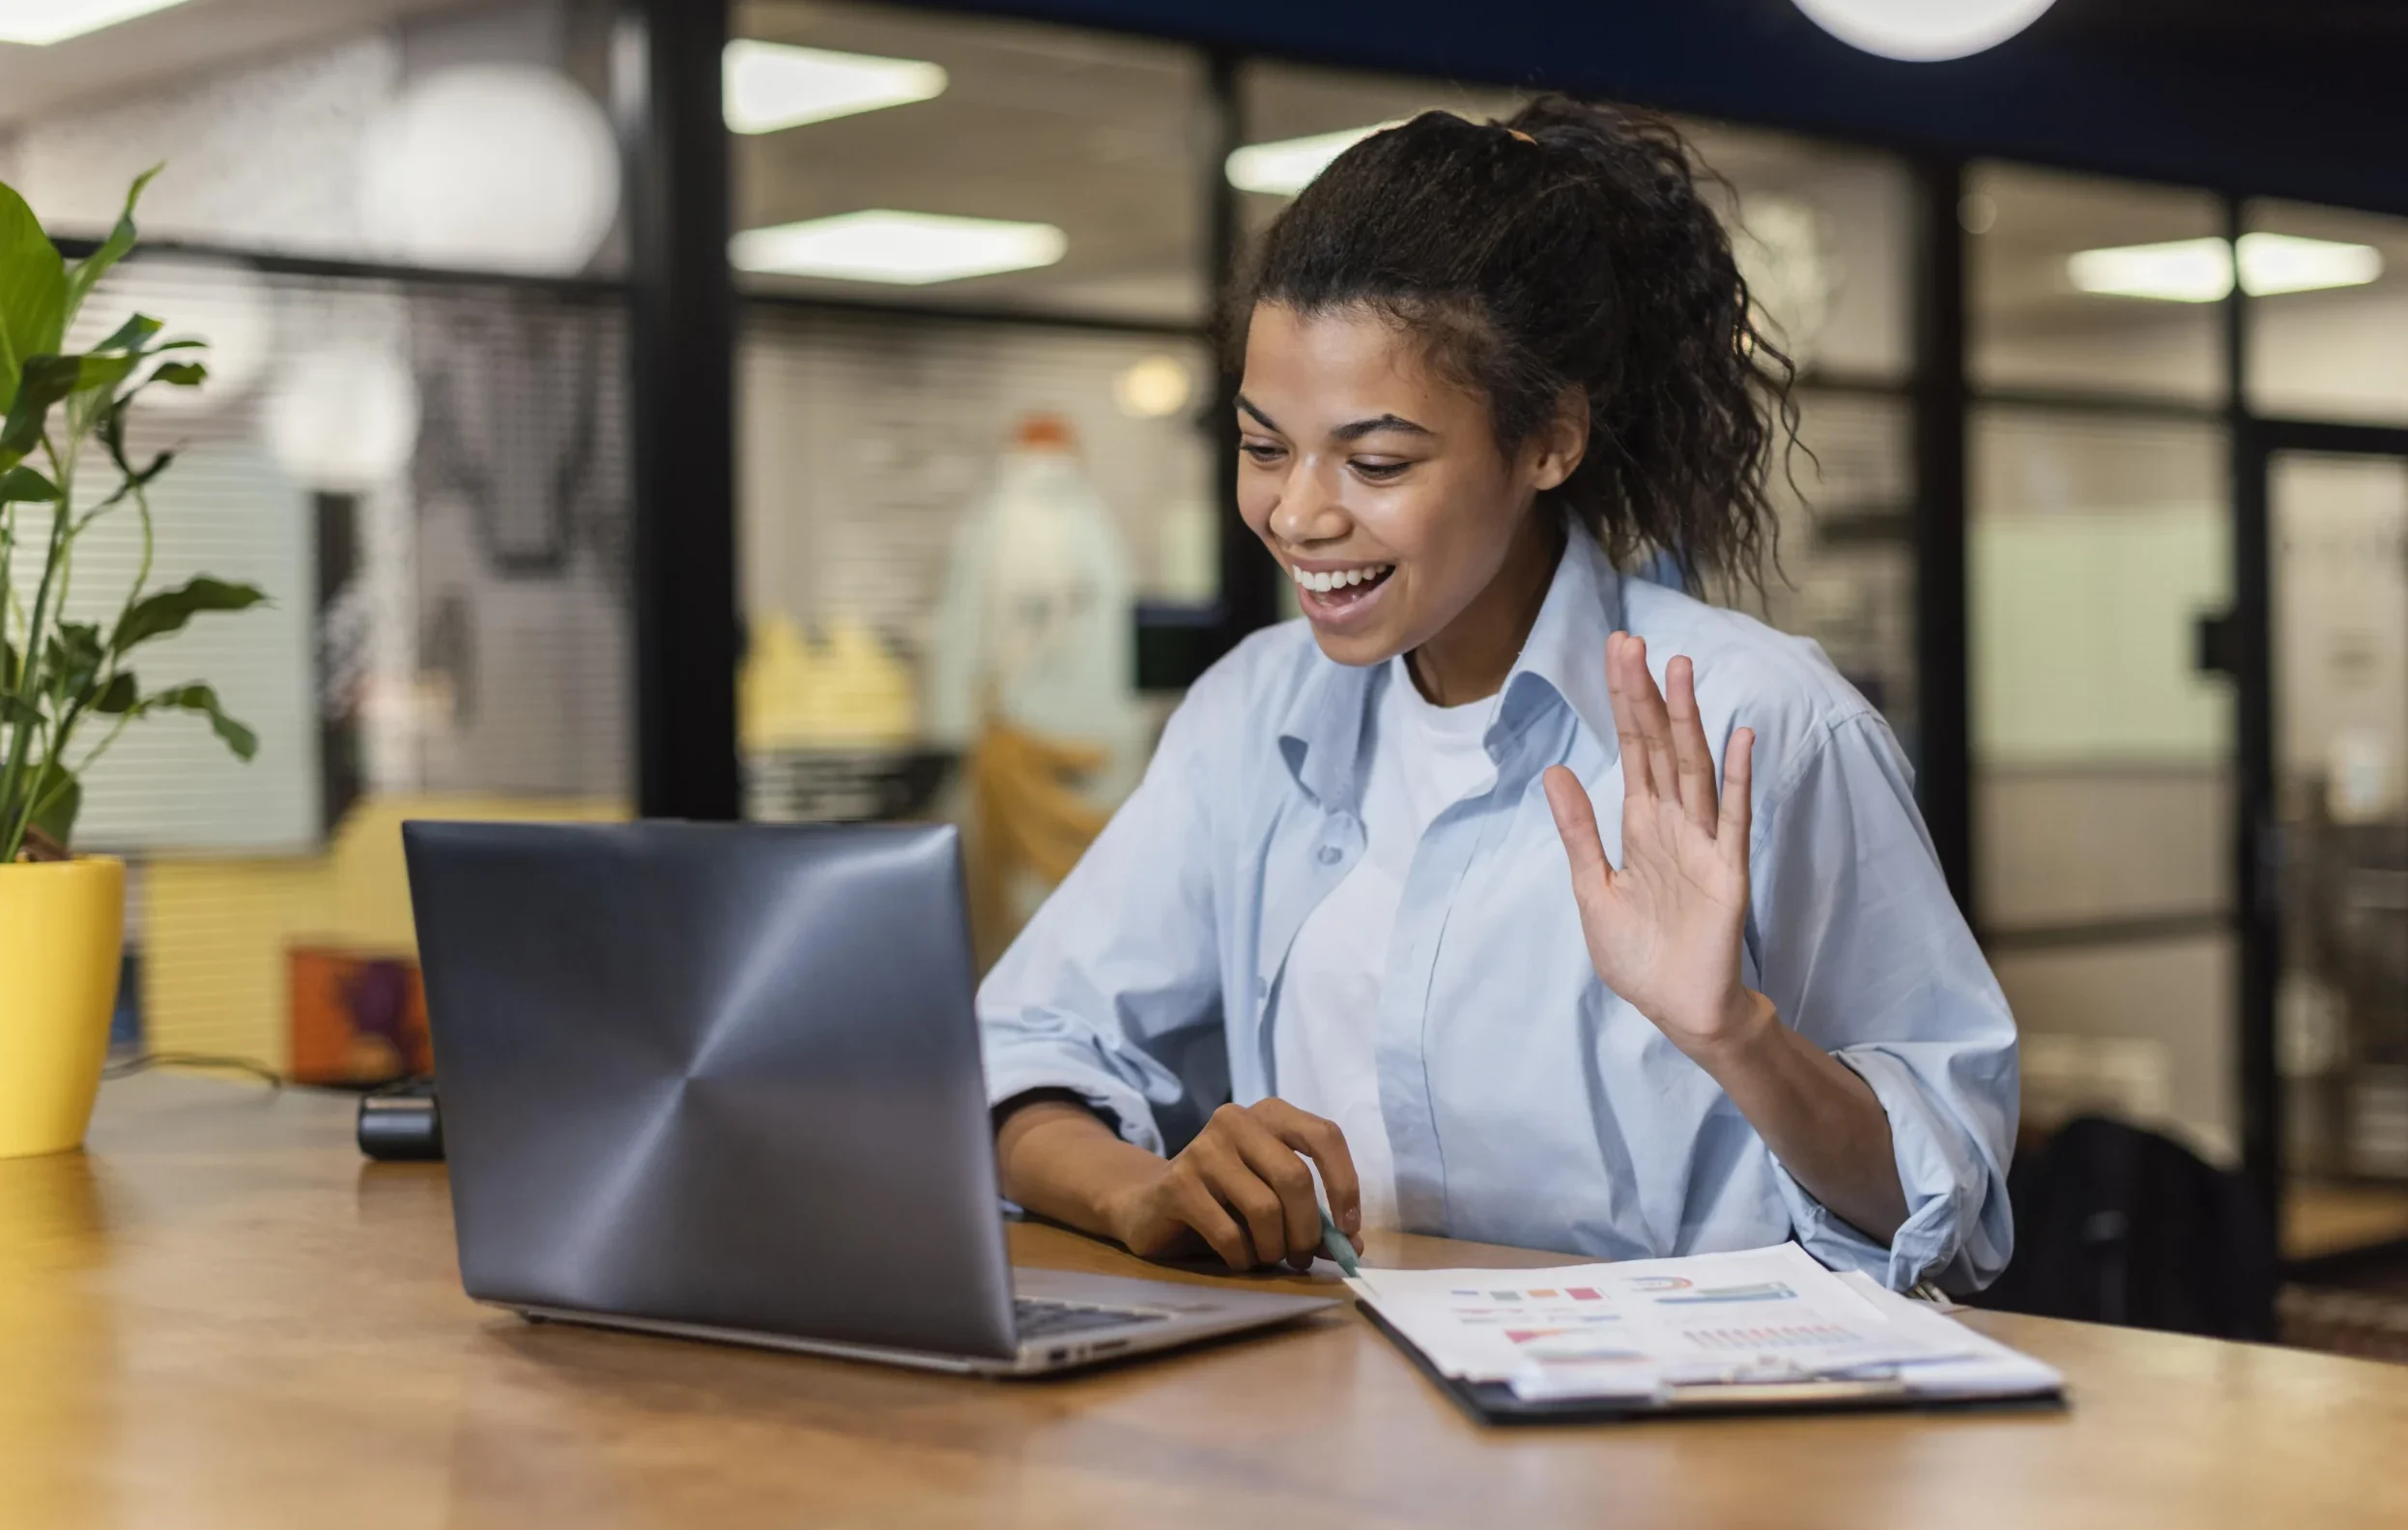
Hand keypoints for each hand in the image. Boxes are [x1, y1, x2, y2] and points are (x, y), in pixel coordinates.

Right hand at [1101, 1099, 1362, 1269]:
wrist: (1149, 1204)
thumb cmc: (1225, 1201)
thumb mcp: (1275, 1201)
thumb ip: (1315, 1217)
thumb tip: (1353, 1246)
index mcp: (1270, 1114)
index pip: (1324, 1136)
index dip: (1345, 1185)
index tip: (1349, 1229)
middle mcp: (1236, 1120)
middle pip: (1295, 1178)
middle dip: (1308, 1230)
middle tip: (1304, 1258)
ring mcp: (1203, 1149)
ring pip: (1265, 1209)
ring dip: (1275, 1248)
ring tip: (1268, 1258)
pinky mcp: (1177, 1184)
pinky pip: (1229, 1233)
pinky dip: (1243, 1258)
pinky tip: (1238, 1259)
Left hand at [1541, 632, 1765, 1060]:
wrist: (1678, 1010)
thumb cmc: (1640, 955)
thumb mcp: (1592, 888)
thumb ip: (1578, 831)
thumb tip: (1554, 772)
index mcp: (1641, 826)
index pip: (1634, 750)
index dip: (1624, 703)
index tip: (1616, 652)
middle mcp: (1674, 824)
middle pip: (1660, 746)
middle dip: (1645, 696)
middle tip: (1632, 640)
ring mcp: (1704, 843)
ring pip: (1694, 768)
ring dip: (1687, 719)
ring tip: (1678, 669)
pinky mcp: (1727, 872)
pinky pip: (1733, 817)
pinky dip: (1737, 777)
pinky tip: (1738, 735)